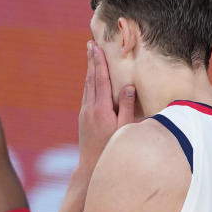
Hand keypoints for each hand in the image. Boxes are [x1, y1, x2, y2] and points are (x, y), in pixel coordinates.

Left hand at [78, 41, 134, 170]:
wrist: (90, 167)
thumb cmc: (112, 148)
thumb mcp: (124, 129)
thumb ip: (126, 107)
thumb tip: (128, 86)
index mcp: (101, 109)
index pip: (100, 79)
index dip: (99, 62)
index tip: (96, 47)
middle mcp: (89, 108)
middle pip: (90, 79)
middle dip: (91, 60)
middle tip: (90, 44)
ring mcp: (84, 113)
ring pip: (87, 86)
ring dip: (89, 70)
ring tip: (91, 56)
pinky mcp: (83, 118)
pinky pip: (86, 94)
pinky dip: (89, 83)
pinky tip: (91, 80)